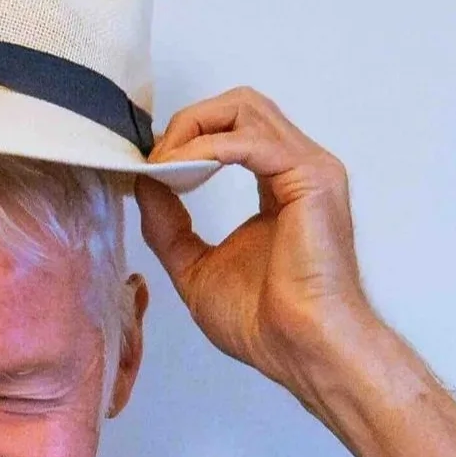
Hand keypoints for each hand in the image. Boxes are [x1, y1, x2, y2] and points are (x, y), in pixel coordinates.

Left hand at [135, 90, 376, 395]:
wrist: (302, 351)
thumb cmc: (265, 324)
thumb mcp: (196, 267)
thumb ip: (169, 226)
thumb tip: (144, 184)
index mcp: (279, 186)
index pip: (232, 132)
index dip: (185, 139)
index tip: (147, 168)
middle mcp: (298, 169)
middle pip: (240, 106)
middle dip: (188, 122)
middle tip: (153, 161)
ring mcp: (309, 169)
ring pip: (245, 108)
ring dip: (193, 130)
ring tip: (163, 165)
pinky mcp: (311, 177)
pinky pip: (250, 141)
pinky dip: (206, 149)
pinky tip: (181, 172)